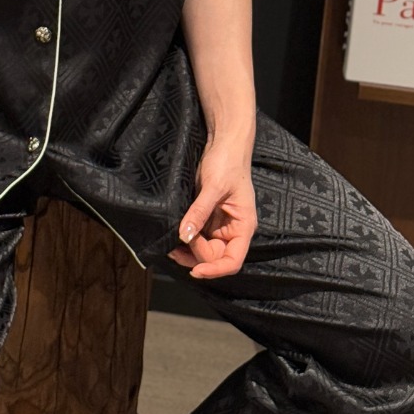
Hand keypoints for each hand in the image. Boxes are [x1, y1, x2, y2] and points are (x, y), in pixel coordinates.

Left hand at [168, 140, 256, 280]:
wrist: (224, 143)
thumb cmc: (228, 162)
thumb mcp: (213, 187)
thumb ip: (200, 212)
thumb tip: (185, 235)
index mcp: (243, 226)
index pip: (233, 260)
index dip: (215, 269)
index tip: (195, 270)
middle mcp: (233, 229)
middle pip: (216, 257)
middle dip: (196, 257)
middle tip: (174, 248)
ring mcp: (220, 224)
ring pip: (205, 249)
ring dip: (188, 251)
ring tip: (170, 246)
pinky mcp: (208, 217)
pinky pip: (197, 235)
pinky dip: (186, 238)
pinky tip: (174, 235)